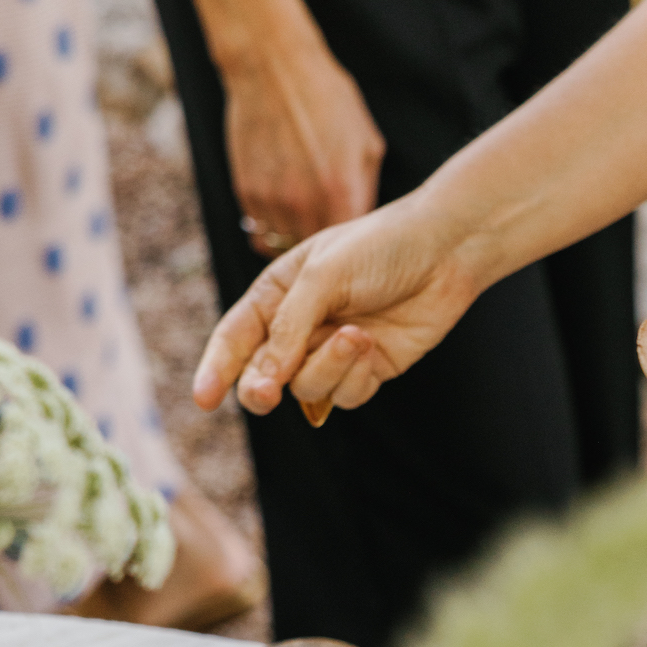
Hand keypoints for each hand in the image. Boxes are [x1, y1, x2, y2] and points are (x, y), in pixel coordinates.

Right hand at [192, 186, 483, 415]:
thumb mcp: (323, 275)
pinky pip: (346, 395)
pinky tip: (373, 347)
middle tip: (267, 393)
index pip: (235, 338)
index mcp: (277, 294)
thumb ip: (290, 326)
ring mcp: (333, 351)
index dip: (216, 369)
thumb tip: (265, 378)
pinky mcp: (368, 370)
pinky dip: (355, 377)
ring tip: (356, 336)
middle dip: (262, 387)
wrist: (444, 251)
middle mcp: (301, 327)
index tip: (202, 399)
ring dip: (327, 369)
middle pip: (264, 376)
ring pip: (308, 389)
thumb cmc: (380, 247)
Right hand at [221, 38, 385, 254]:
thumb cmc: (330, 101)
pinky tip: (283, 212)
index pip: (354, 256)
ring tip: (306, 228)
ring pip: (284, 249)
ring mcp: (272, 202)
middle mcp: (305, 205)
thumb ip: (368, 191)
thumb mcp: (368, 144)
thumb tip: (365, 224)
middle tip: (333, 251)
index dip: (358, 257)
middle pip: (318, 259)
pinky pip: (259, 232)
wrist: (273, 67)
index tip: (361, 254)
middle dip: (326, 259)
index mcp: (343, 194)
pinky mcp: (246, 193)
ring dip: (295, 244)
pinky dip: (271, 229)